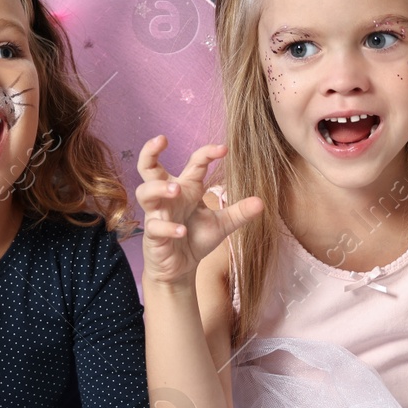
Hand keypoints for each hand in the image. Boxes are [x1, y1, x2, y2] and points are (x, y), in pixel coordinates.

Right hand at [135, 135, 263, 286]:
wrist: (180, 268)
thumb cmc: (195, 240)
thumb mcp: (222, 225)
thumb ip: (239, 212)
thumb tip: (262, 202)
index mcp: (186, 188)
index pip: (194, 163)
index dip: (207, 153)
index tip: (224, 150)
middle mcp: (168, 197)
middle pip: (148, 167)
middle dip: (150, 151)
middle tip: (161, 139)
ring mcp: (157, 214)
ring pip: (145, 192)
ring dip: (158, 189)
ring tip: (176, 191)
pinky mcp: (153, 234)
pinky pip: (155, 226)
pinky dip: (168, 227)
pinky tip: (182, 231)